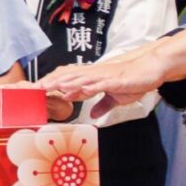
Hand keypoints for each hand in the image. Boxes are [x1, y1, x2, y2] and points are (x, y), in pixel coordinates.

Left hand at [45, 47, 165, 117]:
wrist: (151, 70)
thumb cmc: (133, 82)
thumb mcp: (115, 97)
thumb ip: (102, 105)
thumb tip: (93, 115)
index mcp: (92, 79)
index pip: (67, 81)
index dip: (52, 85)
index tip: (36, 91)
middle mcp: (94, 76)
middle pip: (68, 78)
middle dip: (51, 83)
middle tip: (34, 88)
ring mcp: (103, 77)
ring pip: (79, 79)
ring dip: (64, 83)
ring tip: (49, 87)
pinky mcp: (114, 81)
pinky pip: (99, 83)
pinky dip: (88, 86)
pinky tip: (78, 89)